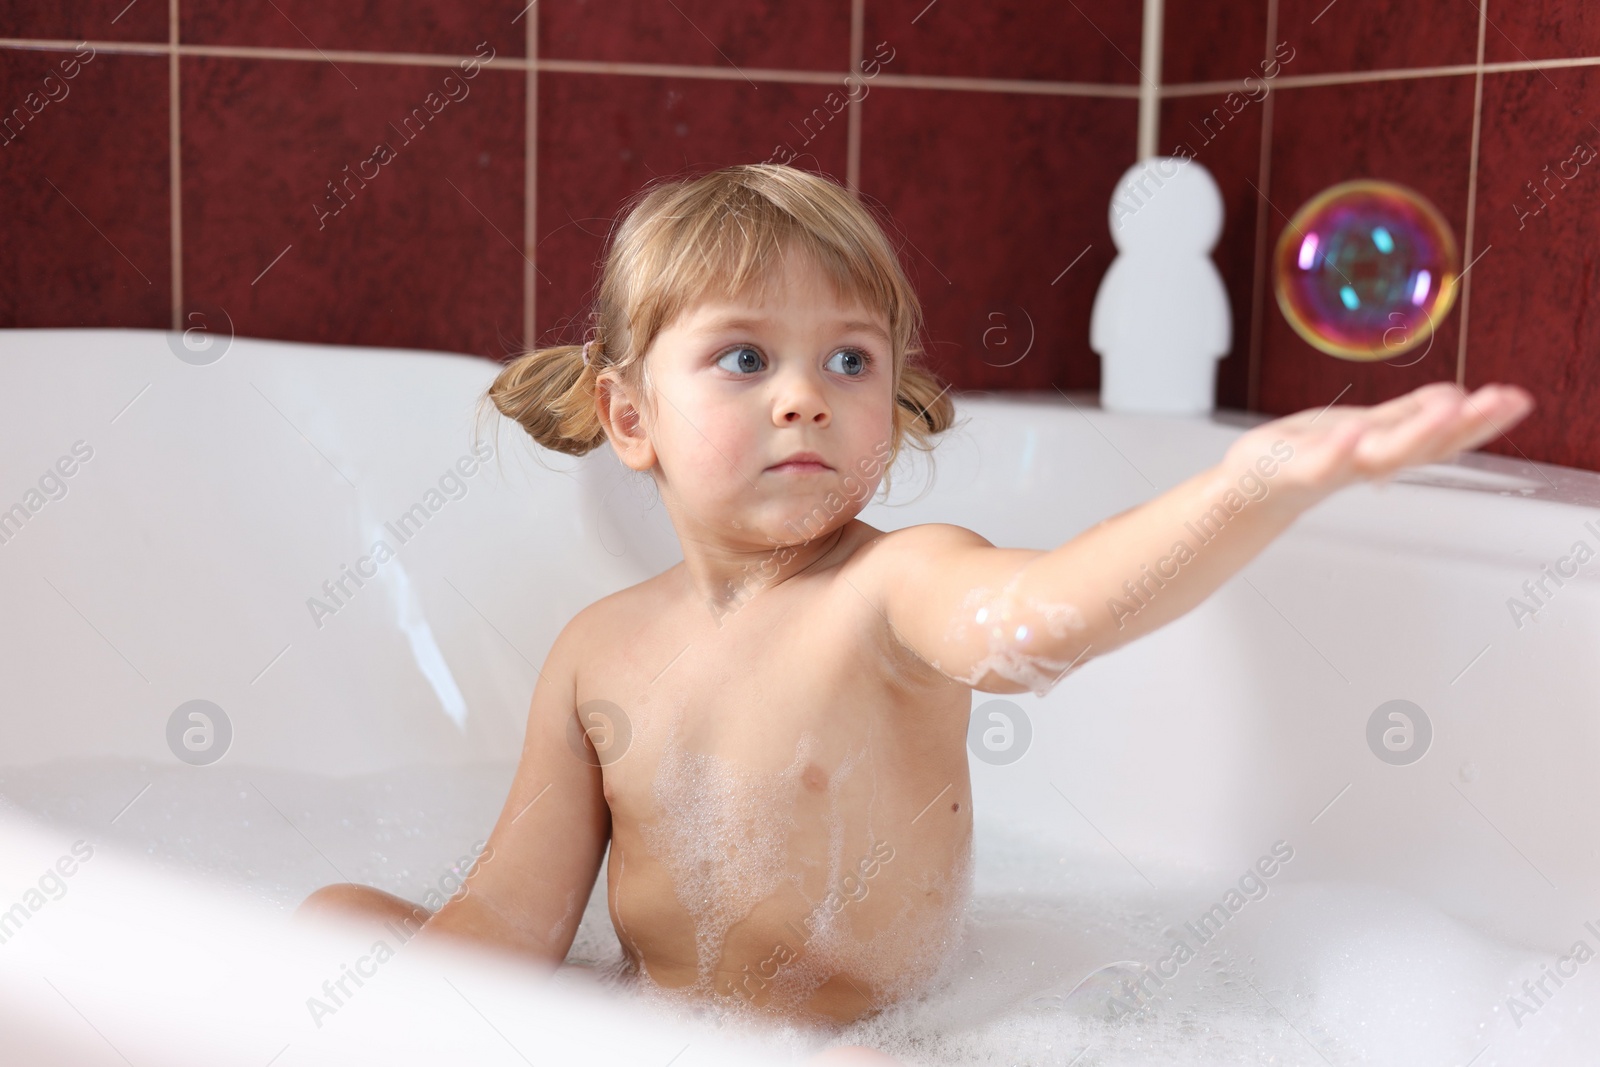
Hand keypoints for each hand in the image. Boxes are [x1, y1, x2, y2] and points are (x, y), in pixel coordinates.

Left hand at [1222, 381, 1535, 508]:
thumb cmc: (1309, 452)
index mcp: (1387, 448)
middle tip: (1502, 400)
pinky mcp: (1293, 471)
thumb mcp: (1365, 428)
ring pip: (1380, 457)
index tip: (1519, 399)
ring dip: (1416, 434)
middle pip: (1422, 448)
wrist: (1252, 484)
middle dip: (1466, 425)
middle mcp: (1368, 463)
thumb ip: (1408, 416)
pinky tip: (1354, 432)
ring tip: (1450, 407)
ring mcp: (1333, 469)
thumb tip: (1459, 398)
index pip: (1443, 436)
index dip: (1483, 421)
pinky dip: (1338, 452)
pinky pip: (1319, 465)